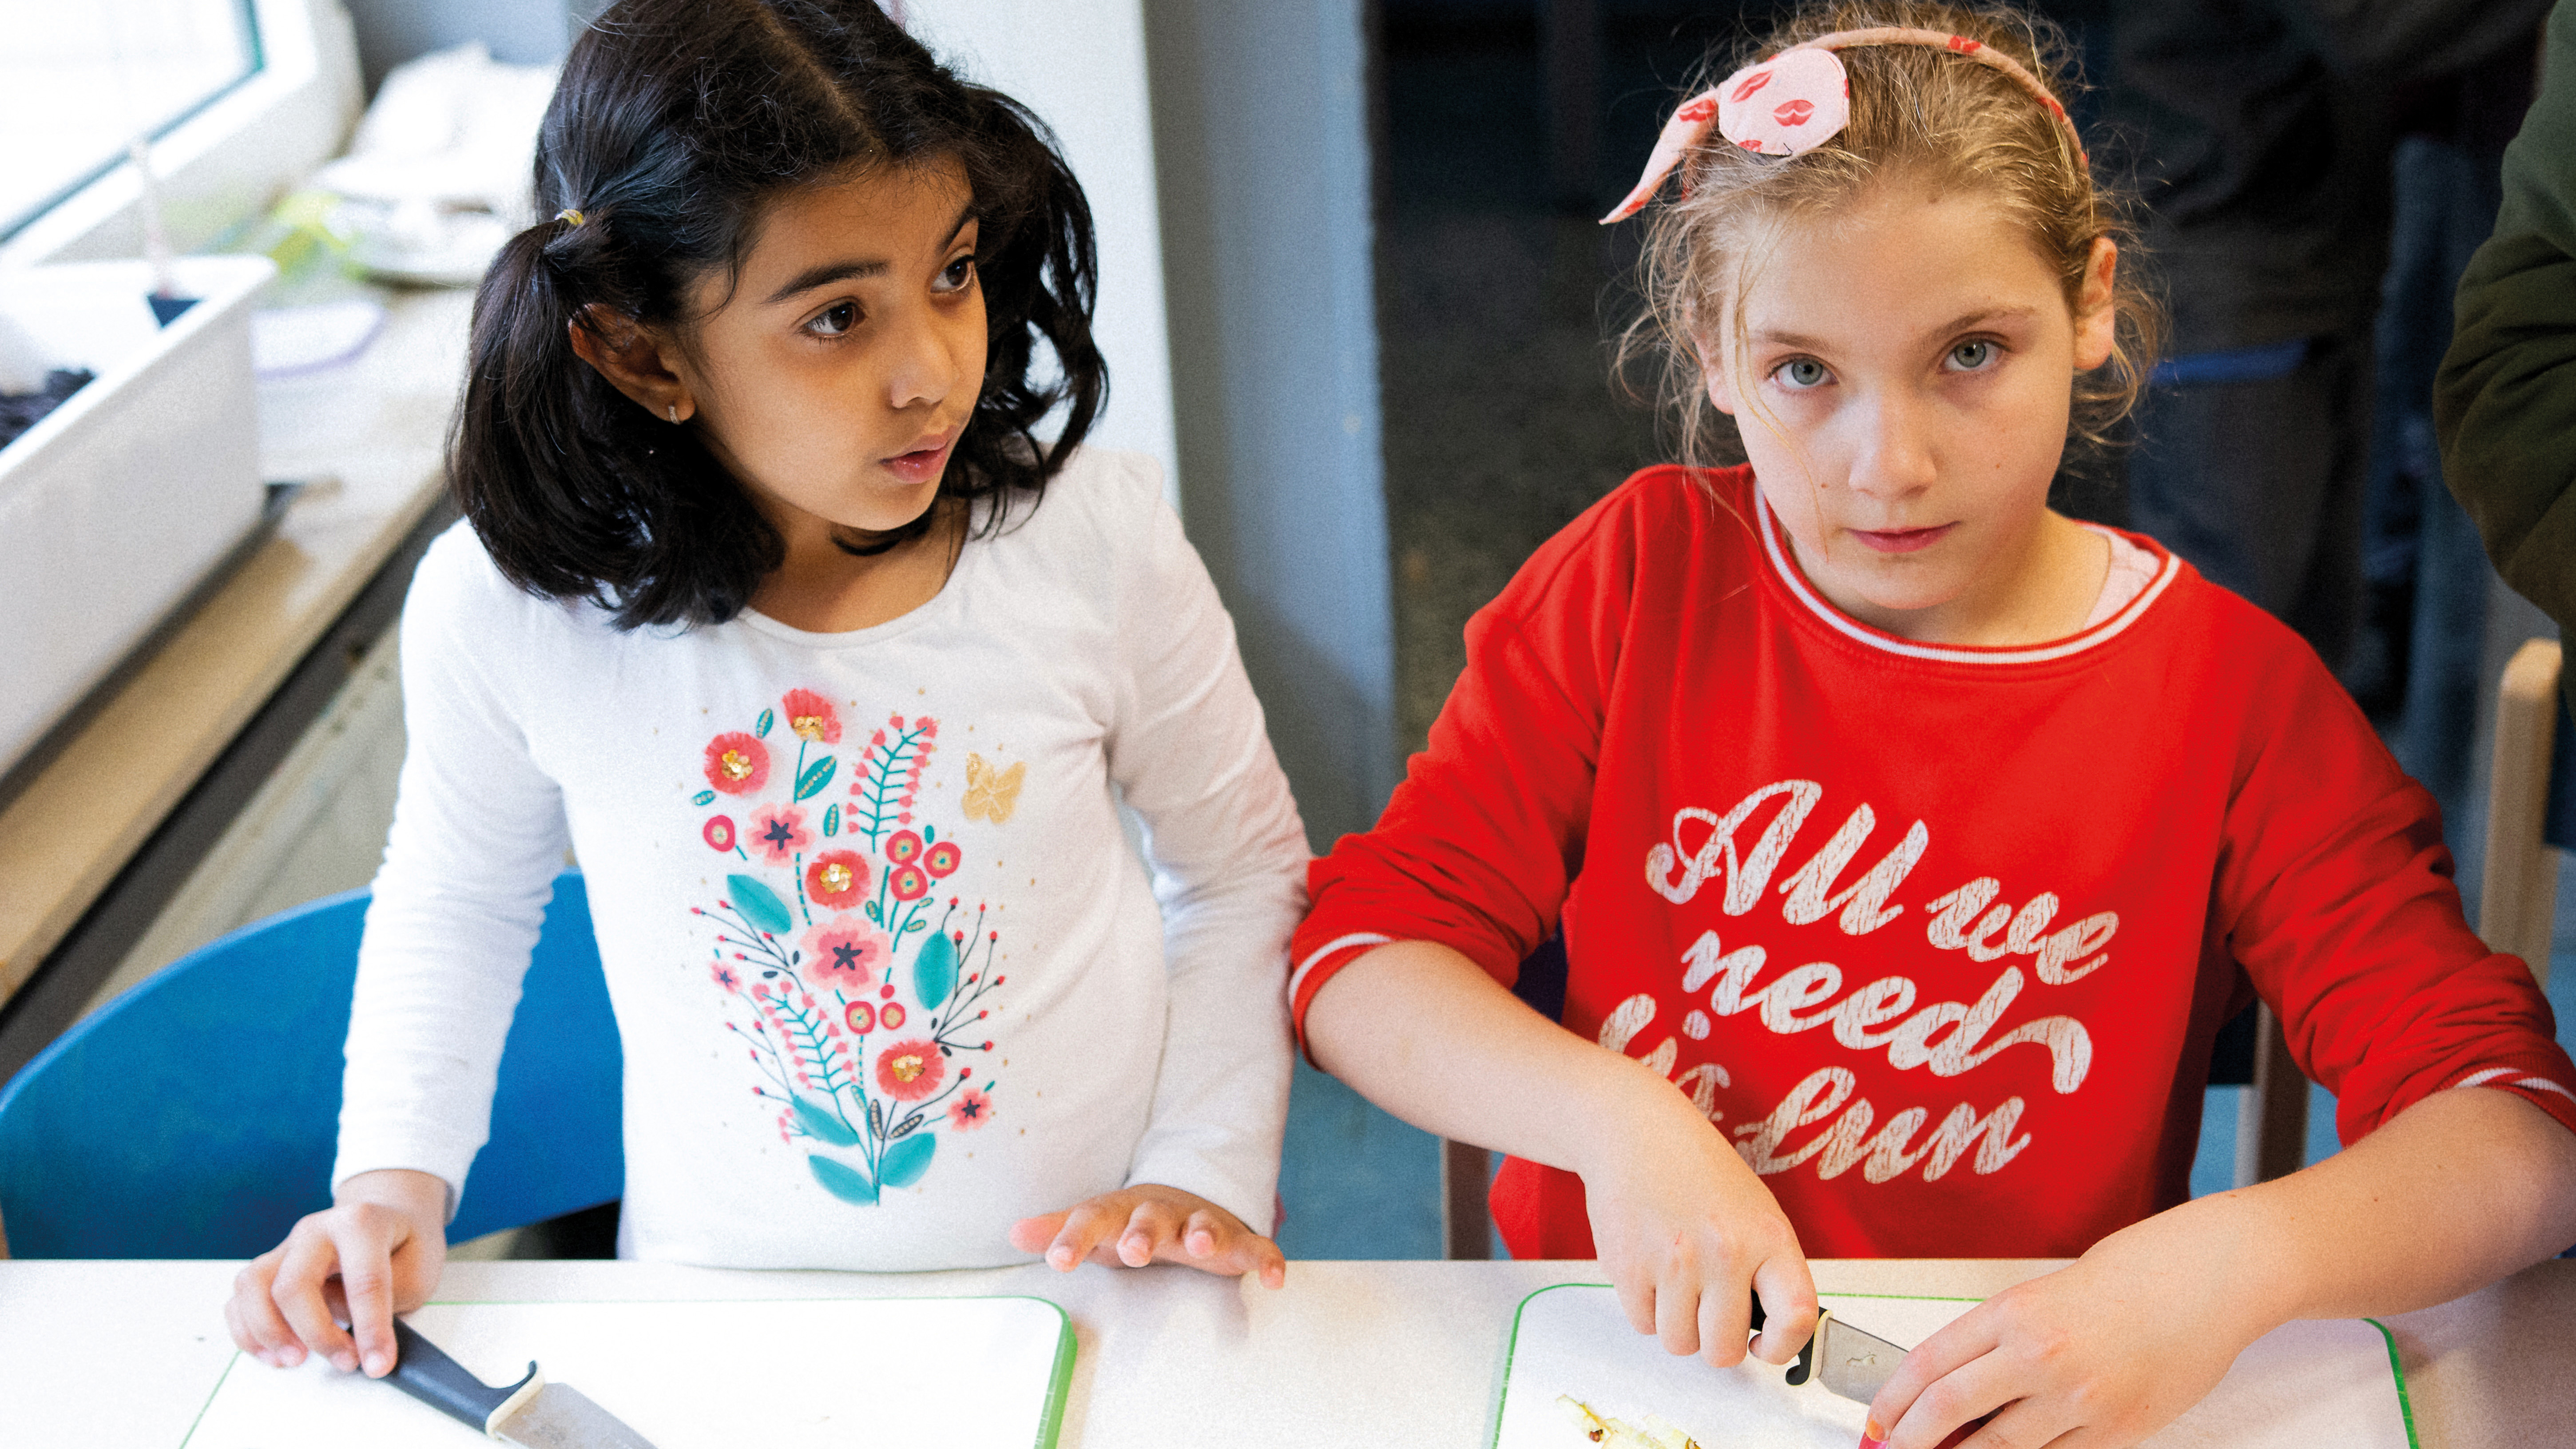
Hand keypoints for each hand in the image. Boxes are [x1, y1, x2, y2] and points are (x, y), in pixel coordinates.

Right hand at [224, 1168, 449, 1377]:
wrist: (387, 1215)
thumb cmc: (404, 1246)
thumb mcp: (419, 1270)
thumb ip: (386, 1298)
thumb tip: (341, 1327)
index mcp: (360, 1222)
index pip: (363, 1280)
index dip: (370, 1328)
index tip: (379, 1364)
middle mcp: (316, 1229)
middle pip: (293, 1285)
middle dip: (316, 1334)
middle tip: (346, 1363)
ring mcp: (286, 1246)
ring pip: (253, 1287)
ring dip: (269, 1333)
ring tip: (296, 1361)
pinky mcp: (268, 1266)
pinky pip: (238, 1299)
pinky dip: (248, 1333)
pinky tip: (275, 1355)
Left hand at [1008, 1183, 1286, 1287]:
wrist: (1186, 1199)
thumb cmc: (1131, 1222)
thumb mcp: (1097, 1224)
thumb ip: (1059, 1230)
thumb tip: (1013, 1231)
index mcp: (1124, 1211)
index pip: (1094, 1218)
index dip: (1075, 1237)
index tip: (1056, 1260)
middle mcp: (1164, 1213)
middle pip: (1152, 1216)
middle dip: (1144, 1233)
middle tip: (1134, 1252)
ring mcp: (1203, 1223)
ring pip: (1207, 1223)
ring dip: (1206, 1232)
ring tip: (1202, 1246)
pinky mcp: (1238, 1241)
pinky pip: (1256, 1248)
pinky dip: (1267, 1260)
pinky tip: (1274, 1280)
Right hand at [1576, 1062, 1817, 1369]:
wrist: (1636, 1130)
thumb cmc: (1698, 1170)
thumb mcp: (1755, 1210)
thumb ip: (1768, 1269)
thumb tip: (1768, 1332)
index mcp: (1768, 1236)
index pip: (1796, 1317)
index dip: (1783, 1346)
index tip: (1764, 1344)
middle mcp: (1725, 1251)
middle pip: (1723, 1350)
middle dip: (1713, 1338)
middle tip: (1705, 1306)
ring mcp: (1675, 1261)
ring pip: (1679, 1343)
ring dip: (1676, 1324)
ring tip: (1675, 1280)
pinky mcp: (1628, 1266)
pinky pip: (1642, 1324)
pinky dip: (1645, 1307)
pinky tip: (1649, 1266)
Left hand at [1862, 1208, 2268, 1448]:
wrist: (2206, 1277)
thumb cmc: (2130, 1277)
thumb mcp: (2043, 1295)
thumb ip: (1998, 1340)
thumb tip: (1950, 1389)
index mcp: (2013, 1313)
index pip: (1928, 1364)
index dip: (1892, 1399)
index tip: (1876, 1420)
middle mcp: (2039, 1355)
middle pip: (1947, 1410)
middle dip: (1909, 1439)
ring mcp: (2078, 1397)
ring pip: (1996, 1448)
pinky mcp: (2116, 1429)